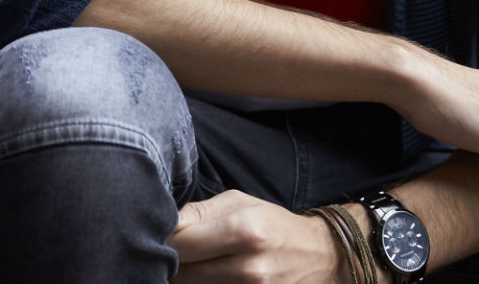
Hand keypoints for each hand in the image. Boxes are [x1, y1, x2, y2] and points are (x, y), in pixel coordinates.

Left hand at [170, 191, 343, 282]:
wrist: (320, 256)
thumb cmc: (273, 223)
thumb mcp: (240, 202)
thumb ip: (199, 212)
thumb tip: (165, 225)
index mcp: (244, 231)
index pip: (181, 243)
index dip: (162, 240)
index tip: (158, 235)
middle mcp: (249, 268)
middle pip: (183, 273)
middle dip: (170, 262)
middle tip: (168, 253)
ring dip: (184, 278)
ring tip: (191, 263)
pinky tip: (206, 274)